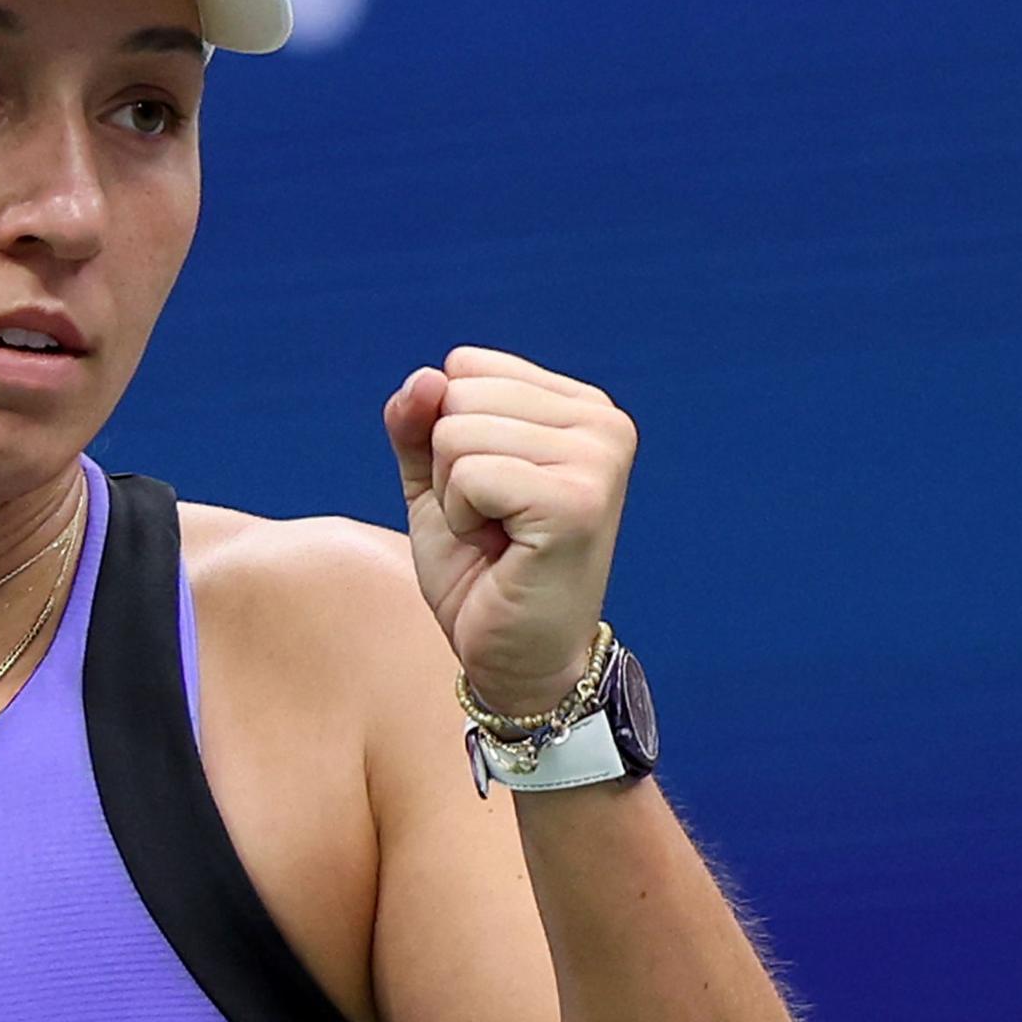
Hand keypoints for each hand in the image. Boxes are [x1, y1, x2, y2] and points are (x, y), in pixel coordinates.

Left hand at [382, 345, 638, 714]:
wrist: (513, 655)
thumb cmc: (481, 568)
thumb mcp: (435, 479)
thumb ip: (419, 421)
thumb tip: (424, 379)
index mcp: (578, 405)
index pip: (464, 366)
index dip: (447, 434)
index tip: (488, 490)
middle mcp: (602, 422)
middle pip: (458, 396)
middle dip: (448, 466)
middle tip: (492, 520)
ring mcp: (597, 458)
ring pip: (457, 433)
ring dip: (455, 495)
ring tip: (498, 535)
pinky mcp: (577, 500)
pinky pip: (469, 474)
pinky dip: (463, 518)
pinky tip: (500, 549)